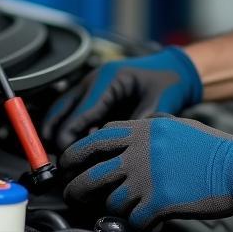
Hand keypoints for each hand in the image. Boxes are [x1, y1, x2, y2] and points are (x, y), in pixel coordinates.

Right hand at [44, 47, 202, 146]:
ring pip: (62, 111)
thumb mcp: (160, 103)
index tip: (69, 158)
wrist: (178, 69)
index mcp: (108, 79)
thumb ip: (141, 124)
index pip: (79, 112)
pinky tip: (84, 148)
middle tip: (61, 162)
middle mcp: (94, 80)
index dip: (69, 136)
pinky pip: (75, 112)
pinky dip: (74, 130)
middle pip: (60, 110)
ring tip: (68, 159)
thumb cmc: (170, 82)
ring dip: (60, 133)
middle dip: (55, 136)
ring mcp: (92, 86)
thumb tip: (123, 149)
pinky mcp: (95, 95)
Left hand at [60, 115, 232, 229]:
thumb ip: (151, 130)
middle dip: (75, 187)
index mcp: (145, 131)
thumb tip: (129, 136)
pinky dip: (136, 224)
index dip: (77, 153)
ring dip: (111, 209)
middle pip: (90, 172)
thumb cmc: (216, 150)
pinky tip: (145, 222)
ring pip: (109, 200)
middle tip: (72, 195)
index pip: (97, 139)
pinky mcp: (158, 201)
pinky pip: (133, 219)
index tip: (70, 164)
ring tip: (118, 212)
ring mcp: (148, 177)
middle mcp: (141, 152)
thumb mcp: (180, 127)